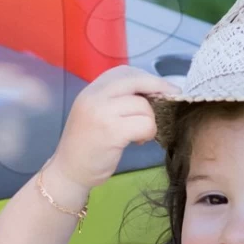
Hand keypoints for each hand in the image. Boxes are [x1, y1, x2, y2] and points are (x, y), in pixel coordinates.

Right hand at [48, 65, 181, 190]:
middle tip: (174, 96)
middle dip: (160, 87)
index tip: (162, 87)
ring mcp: (102, 112)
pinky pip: (145, 125)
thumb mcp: (96, 112)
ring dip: (150, 121)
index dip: (147, 77)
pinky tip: (139, 141)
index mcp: (91, 90)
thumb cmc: (86, 145)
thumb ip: (116, 99)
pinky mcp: (111, 131)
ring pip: (144, 106)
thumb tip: (154, 91)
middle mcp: (94, 96)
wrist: (69, 171)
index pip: (125, 71)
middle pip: (136, 80)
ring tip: (140, 133)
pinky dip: (149, 133)